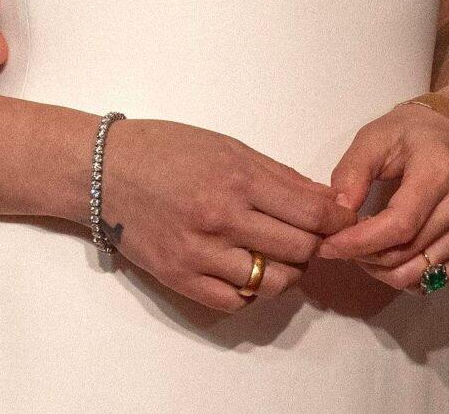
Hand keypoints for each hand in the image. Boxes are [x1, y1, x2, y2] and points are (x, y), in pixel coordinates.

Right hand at [103, 119, 355, 312]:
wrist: (104, 171)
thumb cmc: (168, 149)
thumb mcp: (228, 146)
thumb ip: (279, 176)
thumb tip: (325, 200)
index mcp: (238, 179)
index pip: (310, 212)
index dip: (337, 221)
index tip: (344, 221)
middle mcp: (221, 219)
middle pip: (298, 250)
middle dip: (315, 246)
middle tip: (313, 238)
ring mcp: (199, 254)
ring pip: (271, 282)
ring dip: (286, 272)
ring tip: (280, 256)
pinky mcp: (179, 279)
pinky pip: (234, 301)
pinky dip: (251, 291)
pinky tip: (248, 271)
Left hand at [318, 96, 448, 291]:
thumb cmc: (417, 131)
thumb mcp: (376, 135)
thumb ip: (353, 171)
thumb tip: (338, 212)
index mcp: (439, 171)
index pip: (400, 225)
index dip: (361, 242)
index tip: (329, 244)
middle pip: (406, 254)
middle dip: (364, 257)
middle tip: (340, 243)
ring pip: (418, 274)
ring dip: (381, 270)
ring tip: (363, 248)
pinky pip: (434, 280)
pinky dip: (404, 275)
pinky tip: (388, 254)